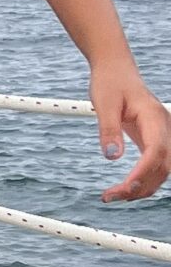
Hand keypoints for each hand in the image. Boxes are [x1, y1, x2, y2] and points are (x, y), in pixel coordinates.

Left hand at [91, 60, 170, 203]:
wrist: (115, 70)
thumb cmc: (109, 82)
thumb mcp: (104, 103)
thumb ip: (108, 129)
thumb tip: (111, 157)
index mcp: (154, 117)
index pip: (155, 151)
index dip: (142, 172)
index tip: (123, 187)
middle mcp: (163, 128)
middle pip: (163, 166)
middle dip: (141, 186)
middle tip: (112, 196)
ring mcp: (161, 135)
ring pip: (161, 170)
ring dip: (142, 187)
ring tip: (113, 196)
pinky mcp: (153, 140)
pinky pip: (154, 166)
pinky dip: (142, 180)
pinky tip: (124, 189)